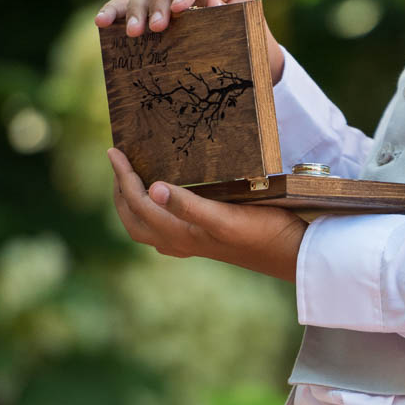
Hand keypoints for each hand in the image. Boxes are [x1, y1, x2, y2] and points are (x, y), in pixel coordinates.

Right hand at [95, 0, 286, 85]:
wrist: (250, 57)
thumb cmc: (254, 45)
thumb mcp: (253, 35)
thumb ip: (238, 20)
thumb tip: (212, 4)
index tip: (181, 9)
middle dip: (160, 1)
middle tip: (157, 28)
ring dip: (136, 9)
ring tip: (133, 34)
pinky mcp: (151, 11)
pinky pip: (128, 5)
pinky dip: (114, 10)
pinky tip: (101, 22)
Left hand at [106, 147, 306, 281]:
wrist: (290, 253)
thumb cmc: (262, 232)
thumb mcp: (224, 217)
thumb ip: (188, 205)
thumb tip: (152, 189)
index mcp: (179, 233)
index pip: (137, 203)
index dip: (122, 177)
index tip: (114, 151)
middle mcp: (179, 242)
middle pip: (133, 219)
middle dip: (119, 191)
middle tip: (117, 162)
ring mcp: (190, 245)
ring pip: (145, 228)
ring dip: (131, 204)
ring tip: (131, 179)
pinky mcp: (203, 243)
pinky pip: (162, 230)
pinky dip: (150, 213)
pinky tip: (161, 202)